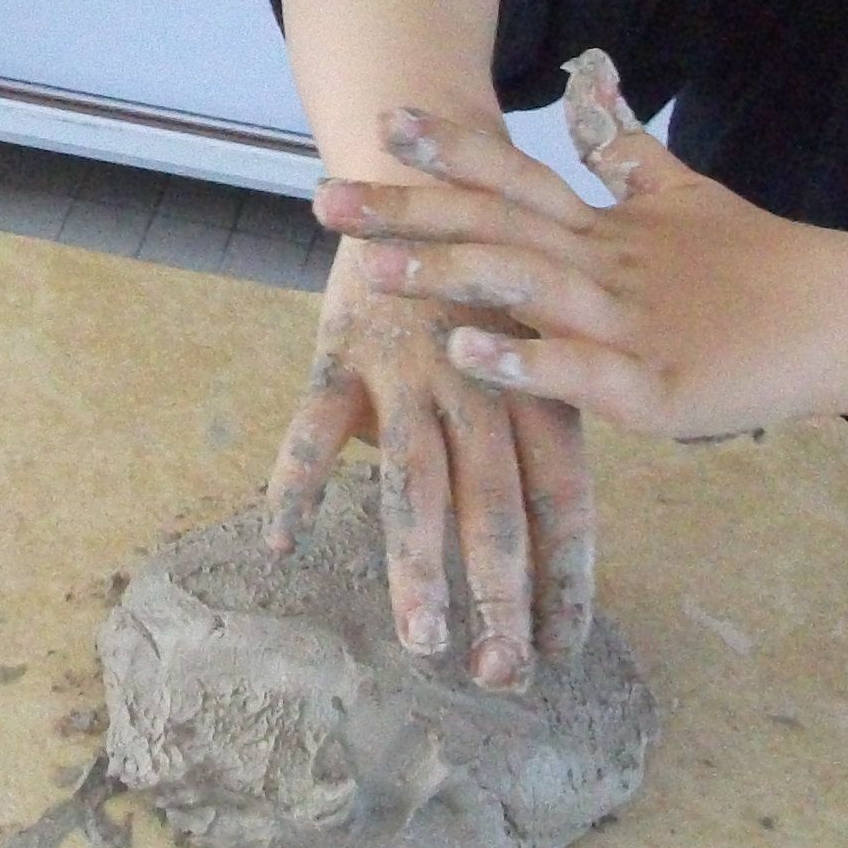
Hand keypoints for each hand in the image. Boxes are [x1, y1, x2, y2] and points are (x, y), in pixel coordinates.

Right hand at [261, 189, 595, 694]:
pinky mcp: (343, 349)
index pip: (562, 505)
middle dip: (499, 597)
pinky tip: (283, 543)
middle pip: (496, 509)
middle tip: (499, 675)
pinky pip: (314, 427)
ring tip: (422, 638)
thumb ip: (531, 438)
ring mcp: (410, 370)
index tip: (558, 654)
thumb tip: (530, 547)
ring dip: (419, 565)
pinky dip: (297, 484)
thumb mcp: (534, 350)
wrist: (426, 172)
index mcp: (538, 391)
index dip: (564, 580)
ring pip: (417, 483)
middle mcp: (481, 387)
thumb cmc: (490, 283)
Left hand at [325, 59, 847, 443]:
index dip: (450, 149)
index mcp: (604, 228)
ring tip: (376, 270)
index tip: (384, 120)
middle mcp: (605, 265)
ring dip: (448, 277)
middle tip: (326, 197)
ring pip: (527, 289)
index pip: (516, 176)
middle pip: (496, 227)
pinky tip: (467, 356)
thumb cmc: (758, 266)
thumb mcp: (684, 197)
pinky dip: (524, 362)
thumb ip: (627, 148)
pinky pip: (579, 373)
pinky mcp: (657, 388)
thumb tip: (594, 76)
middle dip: (409, 211)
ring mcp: (629, 324)